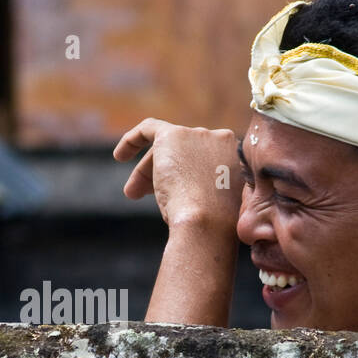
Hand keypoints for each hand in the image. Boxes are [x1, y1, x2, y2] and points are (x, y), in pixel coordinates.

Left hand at [112, 118, 242, 325]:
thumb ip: (212, 195)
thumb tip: (190, 205)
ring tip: (131, 194)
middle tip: (139, 196)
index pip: (205, 161)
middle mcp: (221, 140)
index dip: (184, 177)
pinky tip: (119, 156)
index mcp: (238, 158)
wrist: (207, 223)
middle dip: (160, 174)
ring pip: (166, 149)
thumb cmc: (216, 228)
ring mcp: (198, 135)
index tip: (168, 196)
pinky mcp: (174, 135)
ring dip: (147, 171)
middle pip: (184, 154)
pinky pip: (150, 128)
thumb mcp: (221, 209)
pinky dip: (133, 139)